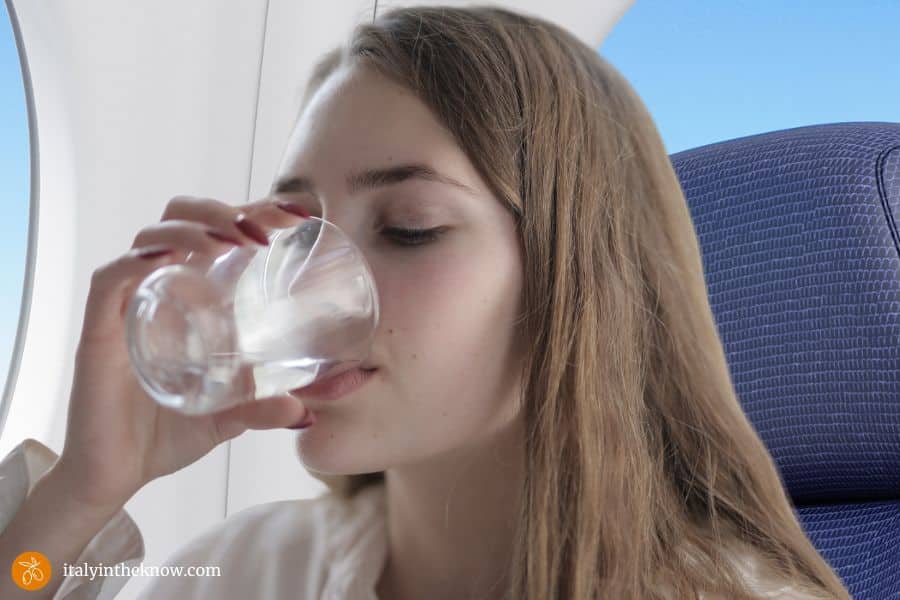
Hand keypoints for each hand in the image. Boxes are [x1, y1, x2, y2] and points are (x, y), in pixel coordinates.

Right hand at [54, 195, 312, 509]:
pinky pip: (110, 280)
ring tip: (231, 241)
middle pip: (181, 218)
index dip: (253, 212)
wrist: (113, 477)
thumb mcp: (228, 417)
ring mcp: (127, 307)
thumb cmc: (164, 436)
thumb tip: (306, 412)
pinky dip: (138, 260)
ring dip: (194, 227)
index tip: (296, 215)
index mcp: (189, 298)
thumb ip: (262, 408)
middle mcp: (157, 291)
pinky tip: (170, 257)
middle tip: (264, 232)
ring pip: (151, 238)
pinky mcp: (98, 331)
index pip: (216, 233)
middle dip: (223, 210)